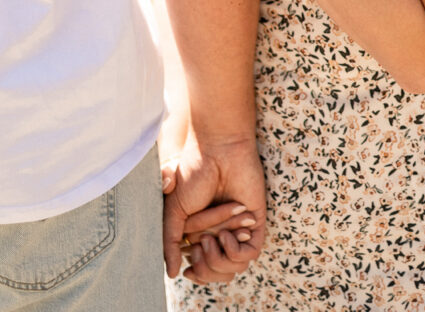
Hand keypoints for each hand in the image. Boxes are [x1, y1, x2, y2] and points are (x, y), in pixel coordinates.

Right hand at [164, 133, 265, 283]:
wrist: (218, 150)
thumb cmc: (194, 173)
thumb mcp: (173, 211)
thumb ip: (169, 242)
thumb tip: (171, 274)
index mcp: (201, 232)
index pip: (202, 270)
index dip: (196, 273)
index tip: (187, 270)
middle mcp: (221, 233)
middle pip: (215, 270)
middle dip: (206, 262)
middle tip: (201, 242)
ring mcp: (239, 229)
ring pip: (231, 266)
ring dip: (219, 254)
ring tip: (213, 237)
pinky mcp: (255, 224)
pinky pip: (248, 255)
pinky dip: (234, 251)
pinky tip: (227, 235)